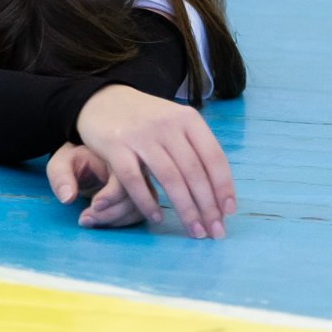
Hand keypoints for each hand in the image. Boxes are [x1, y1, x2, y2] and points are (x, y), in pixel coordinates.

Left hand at [46, 143, 149, 228]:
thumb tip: (68, 198)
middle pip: (134, 197)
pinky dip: (122, 222)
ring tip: (90, 222)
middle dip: (110, 213)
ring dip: (115, 221)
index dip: (111, 196)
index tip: (93, 206)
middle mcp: (134, 168)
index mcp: (115, 156)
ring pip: (139, 208)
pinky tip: (103, 222)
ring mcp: (140, 183)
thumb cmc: (72, 161)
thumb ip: (61, 178)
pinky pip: (139, 213)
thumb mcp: (61, 163)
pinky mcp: (139, 195)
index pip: (124, 178)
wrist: (81, 160)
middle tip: (85, 219)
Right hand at [74, 84, 235, 239]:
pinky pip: (134, 180)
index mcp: (187, 119)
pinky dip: (147, 202)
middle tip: (214, 232)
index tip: (228, 212)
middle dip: (208, 206)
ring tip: (194, 231)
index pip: (214, 157)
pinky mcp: (115, 145)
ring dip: (186, 210)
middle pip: (194, 172)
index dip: (224, 187)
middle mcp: (166, 125)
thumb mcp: (174, 122)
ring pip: (170, 178)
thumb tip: (218, 190)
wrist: (102, 99)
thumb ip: (194, 147)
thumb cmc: (145, 119)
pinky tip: (156, 217)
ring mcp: (140, 134)